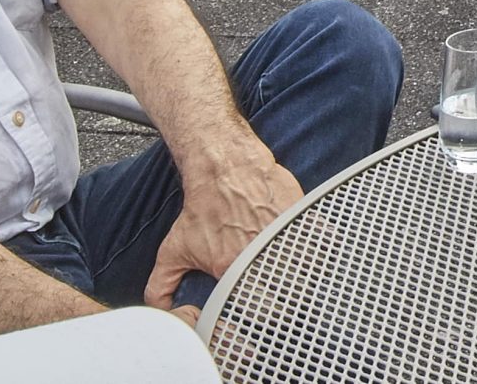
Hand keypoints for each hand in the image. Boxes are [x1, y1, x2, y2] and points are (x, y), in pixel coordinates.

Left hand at [144, 153, 302, 311]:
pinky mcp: (299, 215)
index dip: (263, 311)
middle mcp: (261, 252)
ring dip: (301, 270)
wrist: (224, 165)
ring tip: (292, 267)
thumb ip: (162, 284)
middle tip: (278, 286)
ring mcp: (283, 232)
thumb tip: (160, 307)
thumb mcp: (173, 248)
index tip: (263, 306)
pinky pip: (316, 240)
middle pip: (286, 289)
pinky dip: (315, 245)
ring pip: (305, 266)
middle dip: (284, 291)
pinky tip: (304, 244)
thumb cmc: (203, 205)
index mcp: (233, 268)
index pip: (258, 307)